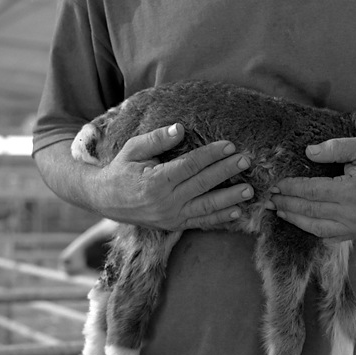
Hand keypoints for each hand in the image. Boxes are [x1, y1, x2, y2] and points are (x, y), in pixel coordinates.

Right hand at [94, 123, 253, 229]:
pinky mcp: (175, 225)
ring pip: (206, 208)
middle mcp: (166, 202)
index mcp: (156, 181)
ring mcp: (171, 217)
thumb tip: (181, 129)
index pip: (190, 166)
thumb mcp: (133, 149)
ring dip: (229, 199)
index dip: (211, 155)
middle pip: (202, 185)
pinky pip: (201, 222)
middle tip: (246, 161)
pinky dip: (220, 219)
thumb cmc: (121, 170)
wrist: (106, 200)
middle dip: (226, 172)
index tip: (229, 145)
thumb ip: (157, 139)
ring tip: (249, 191)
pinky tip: (237, 212)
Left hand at [269, 137, 355, 241]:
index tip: (275, 184)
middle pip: (310, 211)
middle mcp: (351, 215)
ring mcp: (355, 228)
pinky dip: (312, 229)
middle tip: (269, 199)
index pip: (311, 192)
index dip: (291, 188)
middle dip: (287, 204)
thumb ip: (334, 149)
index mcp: (351, 193)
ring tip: (279, 210)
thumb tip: (308, 152)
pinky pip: (329, 236)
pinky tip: (300, 221)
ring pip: (316, 228)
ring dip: (295, 219)